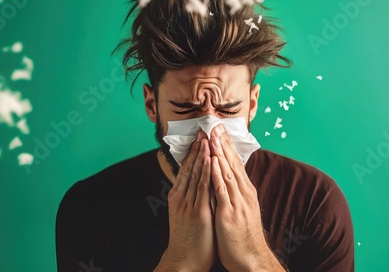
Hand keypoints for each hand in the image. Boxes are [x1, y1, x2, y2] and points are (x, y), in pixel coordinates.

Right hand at [155, 130, 215, 271]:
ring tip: (207, 138)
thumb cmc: (188, 238)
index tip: (200, 137)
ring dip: (202, 155)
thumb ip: (191, 198)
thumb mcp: (186, 214)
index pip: (187, 169)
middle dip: (198, 148)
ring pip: (195, 174)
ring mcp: (188, 204)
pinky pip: (203, 188)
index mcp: (179, 196)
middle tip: (203, 130)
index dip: (194, 152)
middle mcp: (181, 197)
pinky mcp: (198, 212)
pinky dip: (206, 172)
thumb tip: (198, 184)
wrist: (184, 260)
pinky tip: (210, 160)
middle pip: (190, 167)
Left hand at [209, 124, 284, 270]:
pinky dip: (217, 174)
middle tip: (215, 125)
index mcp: (245, 192)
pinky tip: (212, 161)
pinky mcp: (229, 213)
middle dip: (222, 143)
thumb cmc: (244, 236)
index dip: (227, 147)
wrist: (252, 258)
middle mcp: (243, 193)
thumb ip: (236, 193)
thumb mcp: (242, 210)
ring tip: (212, 136)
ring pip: (227, 172)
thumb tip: (228, 180)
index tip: (219, 131)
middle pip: (232, 163)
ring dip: (219, 153)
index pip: (235, 164)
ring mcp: (237, 202)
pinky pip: (222, 190)